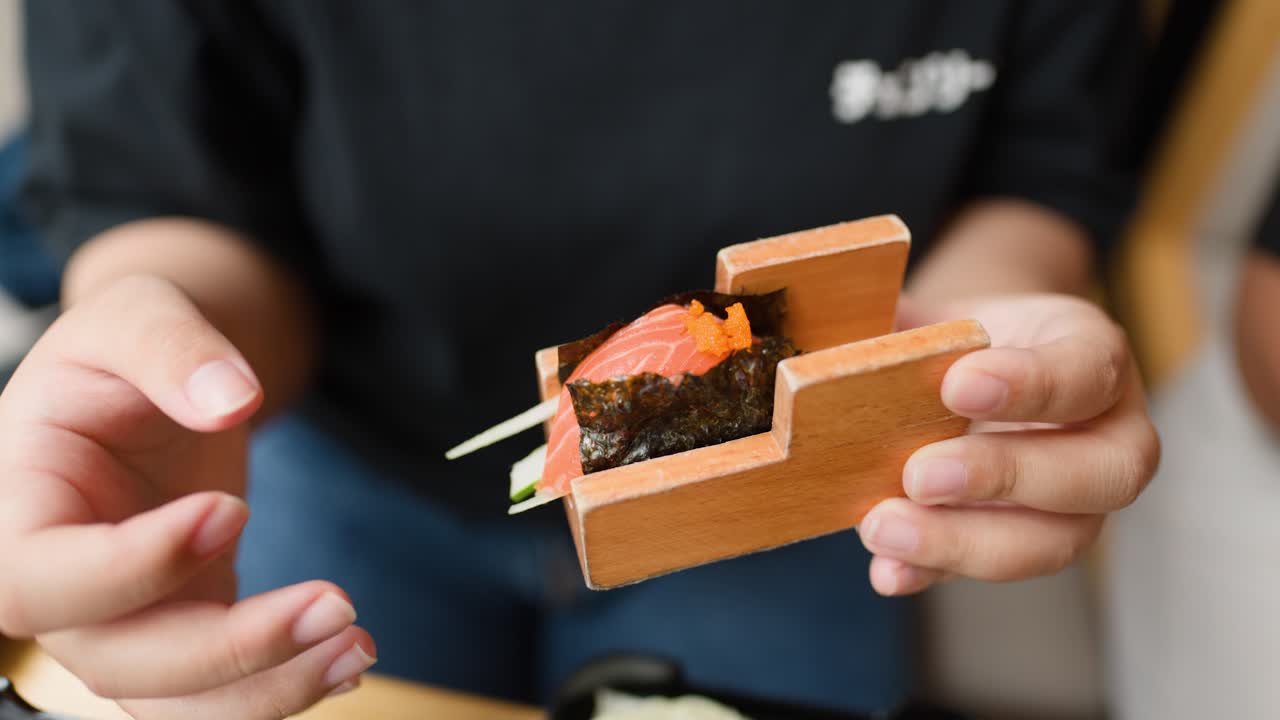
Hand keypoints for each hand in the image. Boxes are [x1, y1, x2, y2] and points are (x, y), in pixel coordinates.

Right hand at [0, 275, 374, 718]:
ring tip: (358, 646)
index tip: (230, 510)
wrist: (151, 381)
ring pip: (169, 701)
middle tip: (337, 603)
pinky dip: (280, 687)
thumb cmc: (126, 347)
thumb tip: (232, 398)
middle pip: (116, 661)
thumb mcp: (137, 311)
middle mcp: (55, 582)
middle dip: (230, 650)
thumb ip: (171, 347)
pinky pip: (214, 693)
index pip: (44, 576)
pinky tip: (347, 658)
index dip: (131, 566)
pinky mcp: (177, 628)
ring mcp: (116, 619)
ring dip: (268, 688)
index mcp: (17, 504)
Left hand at [858, 294, 1159, 594]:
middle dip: (1004, 477)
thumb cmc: (961, 337)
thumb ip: (905, 326)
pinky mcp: (1028, 544)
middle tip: (919, 474)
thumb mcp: (943, 315)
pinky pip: (994, 571)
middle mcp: (1111, 437)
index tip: (957, 384)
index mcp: (1095, 360)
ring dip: (965, 541)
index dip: (1032, 384)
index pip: (1089, 374)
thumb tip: (837, 345)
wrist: (971, 372)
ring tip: (884, 528)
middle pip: (1098, 474)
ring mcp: (1080, 504)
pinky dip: (936, 573)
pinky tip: (888, 571)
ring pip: (1056, 542)